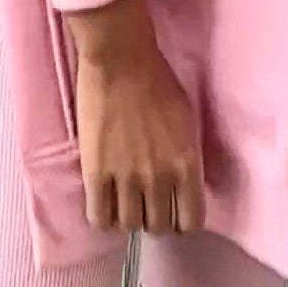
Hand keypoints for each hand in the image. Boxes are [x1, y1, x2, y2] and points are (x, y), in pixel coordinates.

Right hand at [66, 0, 205, 233]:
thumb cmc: (157, 82)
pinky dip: (103, 216)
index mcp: (187, 164)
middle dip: (153, 217)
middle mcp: (160, 178)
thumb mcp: (187, 123)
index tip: (173, 210)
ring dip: (127, 216)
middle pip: (158, 226)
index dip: (181, 220)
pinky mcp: (96, 173)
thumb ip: (186, 158)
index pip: (190, 220)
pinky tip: (103, 200)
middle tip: (145, 202)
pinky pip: (99, 218)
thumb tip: (183, 185)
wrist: (120, 60)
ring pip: (129, 225)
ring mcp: (126, 178)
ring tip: (122, 200)